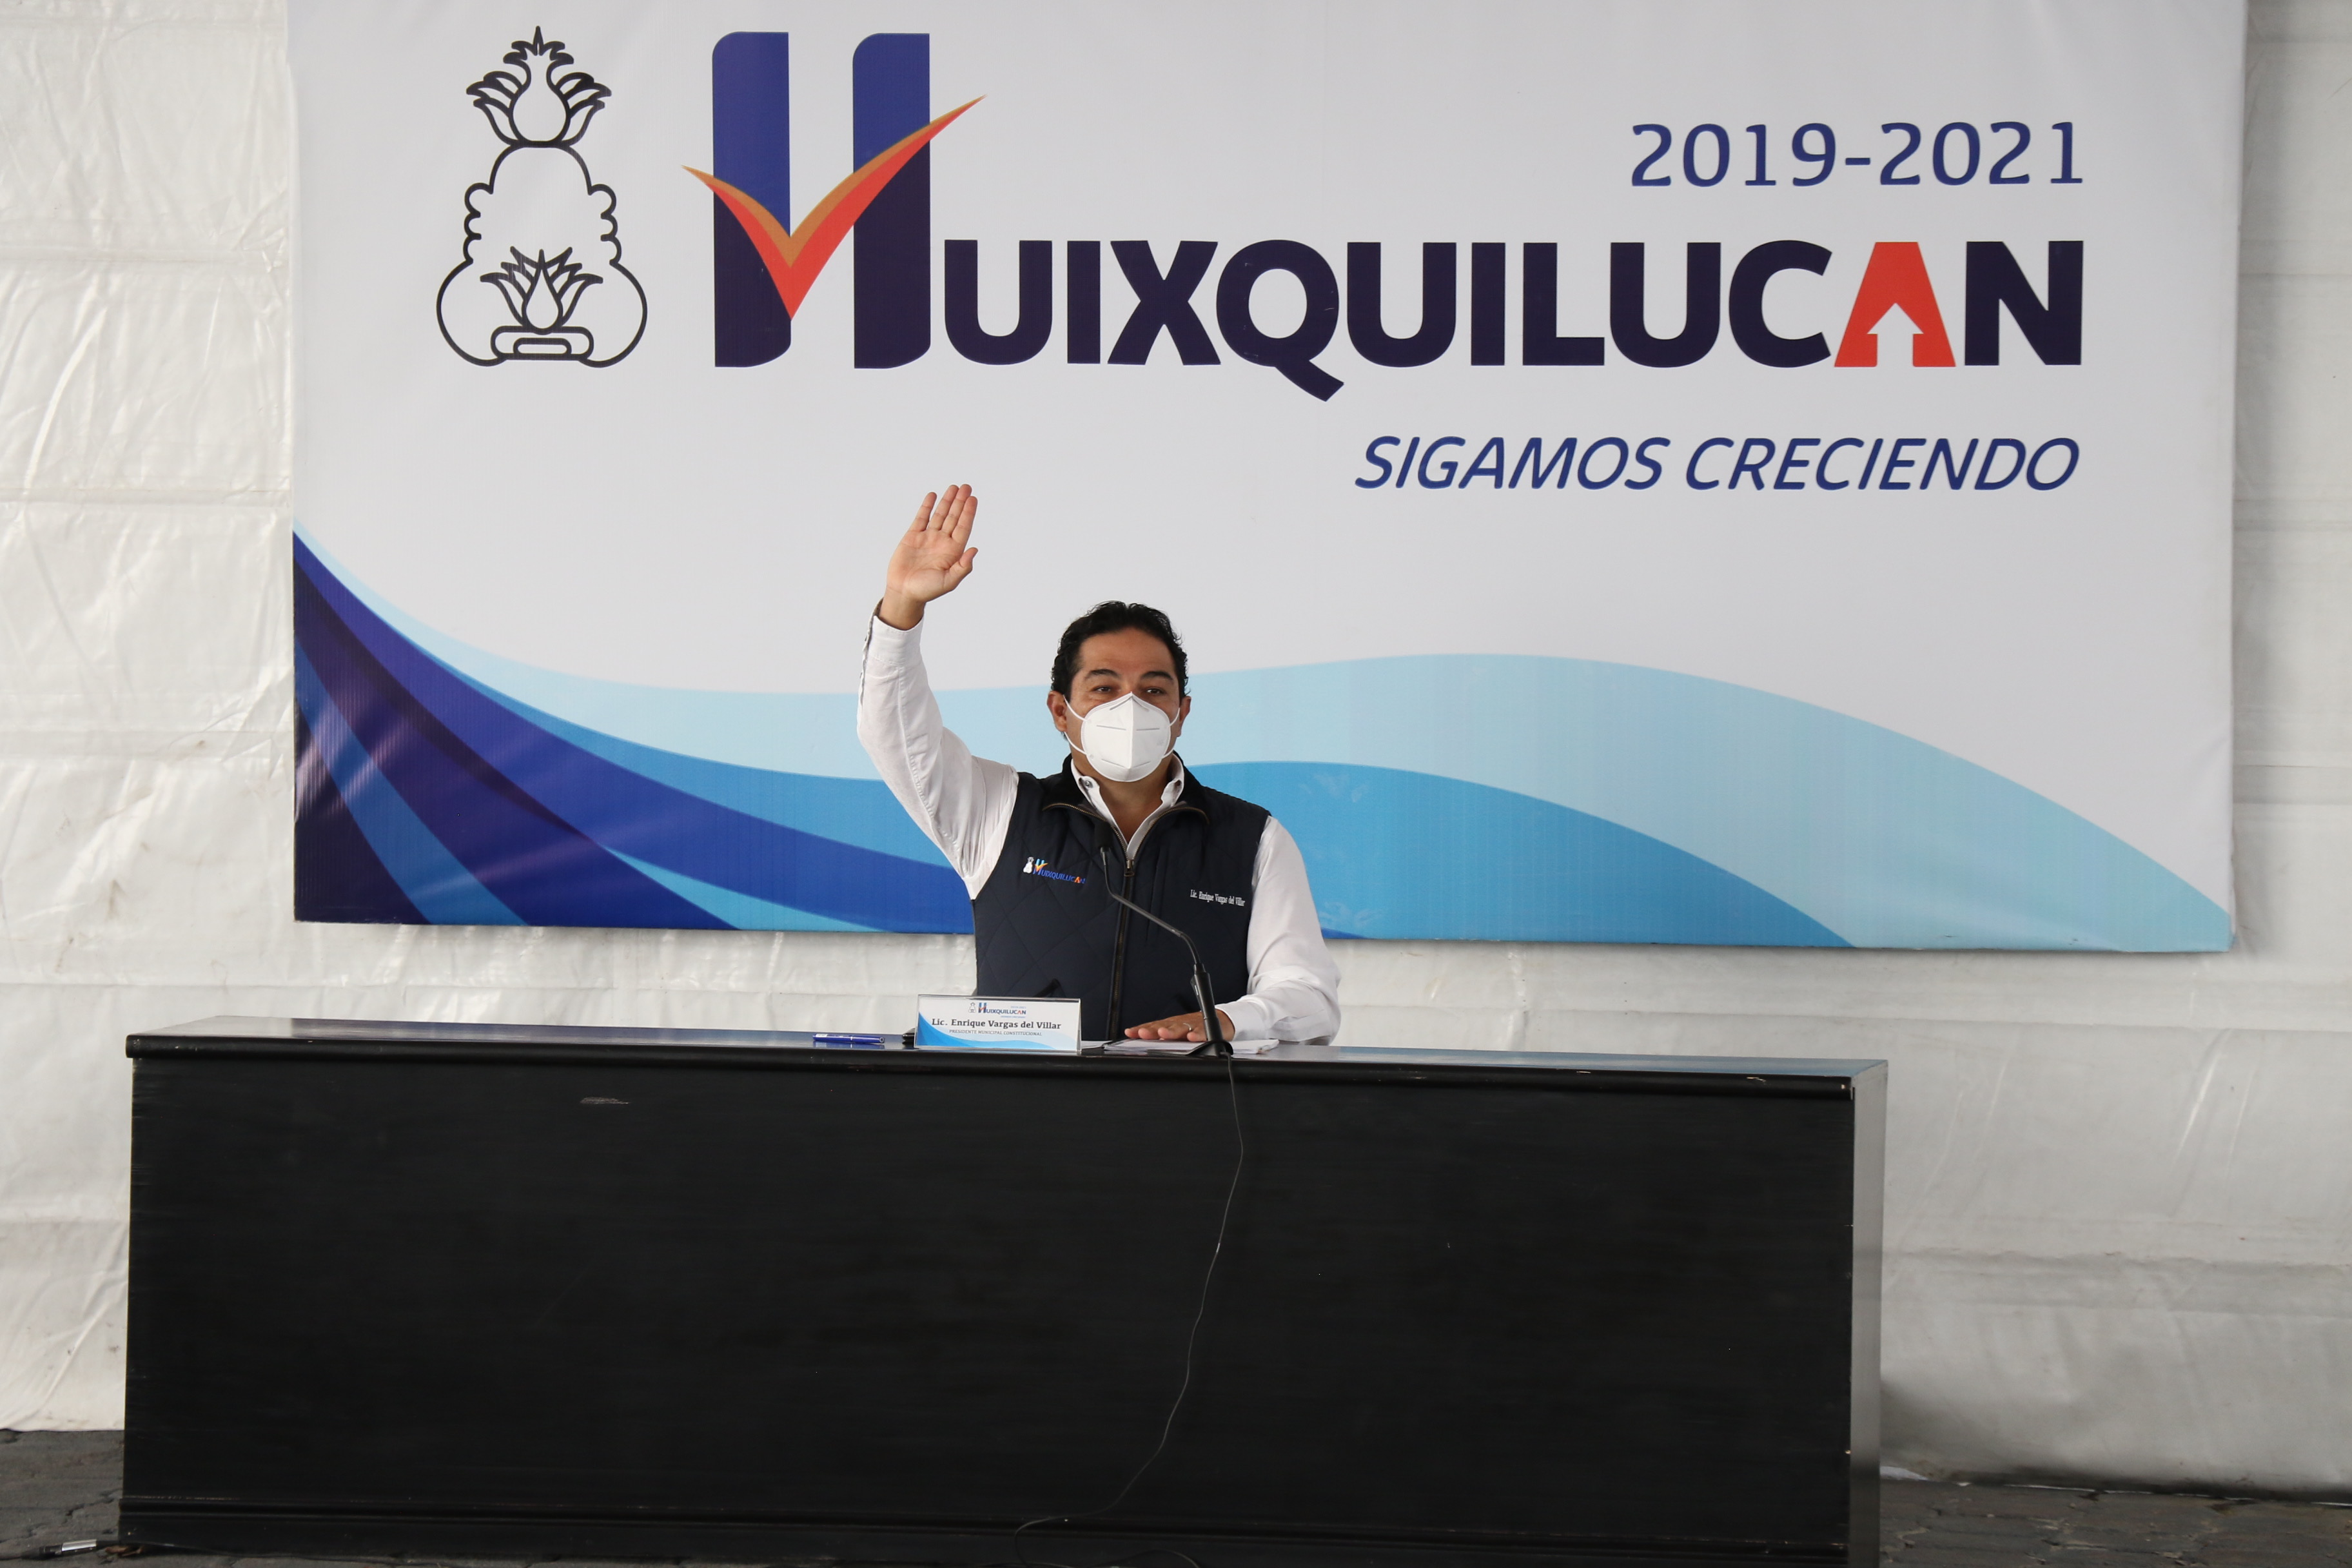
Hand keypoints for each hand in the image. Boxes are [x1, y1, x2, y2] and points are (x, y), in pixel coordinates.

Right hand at [878, 484, 977, 628]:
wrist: (904, 592)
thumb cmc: (927, 590)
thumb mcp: (949, 581)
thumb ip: (963, 567)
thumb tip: (974, 549)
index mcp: (953, 551)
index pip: (963, 527)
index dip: (968, 513)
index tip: (973, 499)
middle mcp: (942, 542)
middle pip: (954, 517)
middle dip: (960, 502)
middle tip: (966, 487)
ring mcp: (928, 538)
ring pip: (940, 515)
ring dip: (947, 501)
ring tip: (954, 487)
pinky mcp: (913, 537)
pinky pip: (921, 518)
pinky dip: (927, 507)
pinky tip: (933, 495)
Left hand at [1125, 1010, 1235, 1042]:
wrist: (1219, 1019)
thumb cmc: (1194, 1027)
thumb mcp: (1176, 1033)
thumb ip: (1162, 1040)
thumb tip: (1144, 1046)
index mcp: (1170, 1025)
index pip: (1152, 1027)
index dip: (1141, 1029)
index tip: (1130, 1033)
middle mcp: (1179, 1023)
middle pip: (1164, 1026)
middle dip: (1153, 1030)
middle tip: (1143, 1034)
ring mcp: (1192, 1025)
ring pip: (1181, 1028)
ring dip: (1172, 1031)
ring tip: (1163, 1034)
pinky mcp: (1207, 1028)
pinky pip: (1202, 1032)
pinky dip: (1197, 1035)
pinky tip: (1192, 1037)